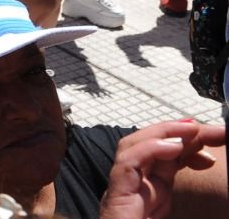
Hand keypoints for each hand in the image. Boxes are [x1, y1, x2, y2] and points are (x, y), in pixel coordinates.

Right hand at [98, 121, 224, 218]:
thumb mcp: (171, 206)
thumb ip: (182, 186)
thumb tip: (208, 162)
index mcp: (150, 184)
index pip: (168, 152)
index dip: (189, 139)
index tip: (216, 133)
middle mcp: (134, 179)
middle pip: (150, 142)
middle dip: (180, 130)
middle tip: (210, 127)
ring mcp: (123, 183)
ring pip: (133, 144)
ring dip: (162, 133)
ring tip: (190, 130)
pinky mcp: (118, 190)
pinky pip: (129, 161)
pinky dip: (149, 149)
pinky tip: (172, 147)